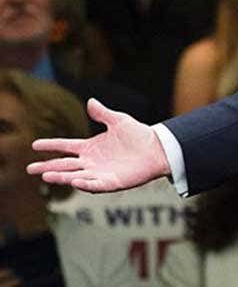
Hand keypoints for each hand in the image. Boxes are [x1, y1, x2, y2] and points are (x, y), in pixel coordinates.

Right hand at [26, 99, 169, 193]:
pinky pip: (95, 185)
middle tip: (30, 169)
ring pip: (75, 176)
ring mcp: (100, 173)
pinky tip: (74, 181)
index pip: (66, 146)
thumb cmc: (139, 135)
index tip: (35, 144)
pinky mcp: (111, 182)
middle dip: (47, 166)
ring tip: (46, 175)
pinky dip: (85, 184)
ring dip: (61, 176)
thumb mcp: (119, 121)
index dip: (51, 145)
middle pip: (65, 164)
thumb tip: (90, 101)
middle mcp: (92, 162)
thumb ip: (103, 114)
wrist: (158, 149)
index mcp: (91, 147)